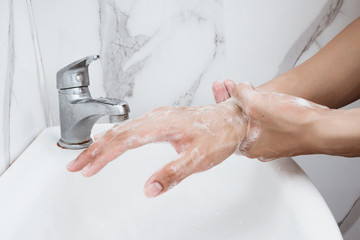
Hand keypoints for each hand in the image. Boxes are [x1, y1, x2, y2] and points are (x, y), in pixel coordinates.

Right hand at [67, 100, 246, 197]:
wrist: (234, 119)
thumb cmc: (219, 136)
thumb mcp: (199, 158)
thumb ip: (173, 173)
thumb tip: (149, 189)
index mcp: (162, 125)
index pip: (123, 140)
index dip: (102, 155)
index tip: (86, 168)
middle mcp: (157, 117)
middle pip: (117, 133)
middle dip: (94, 150)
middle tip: (76, 165)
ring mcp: (158, 117)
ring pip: (122, 128)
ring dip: (102, 143)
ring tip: (87, 157)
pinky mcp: (161, 119)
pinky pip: (131, 126)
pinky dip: (115, 137)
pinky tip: (111, 141)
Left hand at [212, 80, 328, 159]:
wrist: (323, 128)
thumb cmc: (292, 123)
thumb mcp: (256, 103)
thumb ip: (240, 94)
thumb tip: (236, 89)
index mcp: (246, 146)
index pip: (226, 122)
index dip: (222, 101)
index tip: (220, 88)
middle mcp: (257, 148)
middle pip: (238, 119)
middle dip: (234, 98)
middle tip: (230, 85)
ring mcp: (272, 142)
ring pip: (254, 118)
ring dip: (248, 100)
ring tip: (246, 87)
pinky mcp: (284, 135)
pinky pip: (267, 119)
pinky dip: (262, 106)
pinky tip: (264, 96)